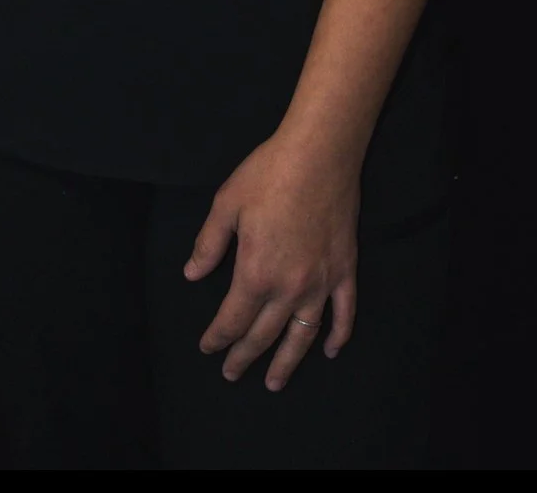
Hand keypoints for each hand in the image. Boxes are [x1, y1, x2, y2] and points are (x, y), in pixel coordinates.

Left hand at [184, 133, 359, 391]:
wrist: (319, 154)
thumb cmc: (268, 174)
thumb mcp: (226, 204)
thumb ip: (209, 244)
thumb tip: (192, 275)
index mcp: (255, 273)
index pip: (233, 319)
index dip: (218, 337)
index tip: (207, 348)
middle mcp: (289, 288)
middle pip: (264, 334)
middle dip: (244, 356)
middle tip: (231, 373)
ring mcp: (321, 282)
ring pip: (302, 335)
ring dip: (287, 362)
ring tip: (274, 382)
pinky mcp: (345, 270)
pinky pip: (343, 313)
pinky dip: (337, 335)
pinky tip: (329, 351)